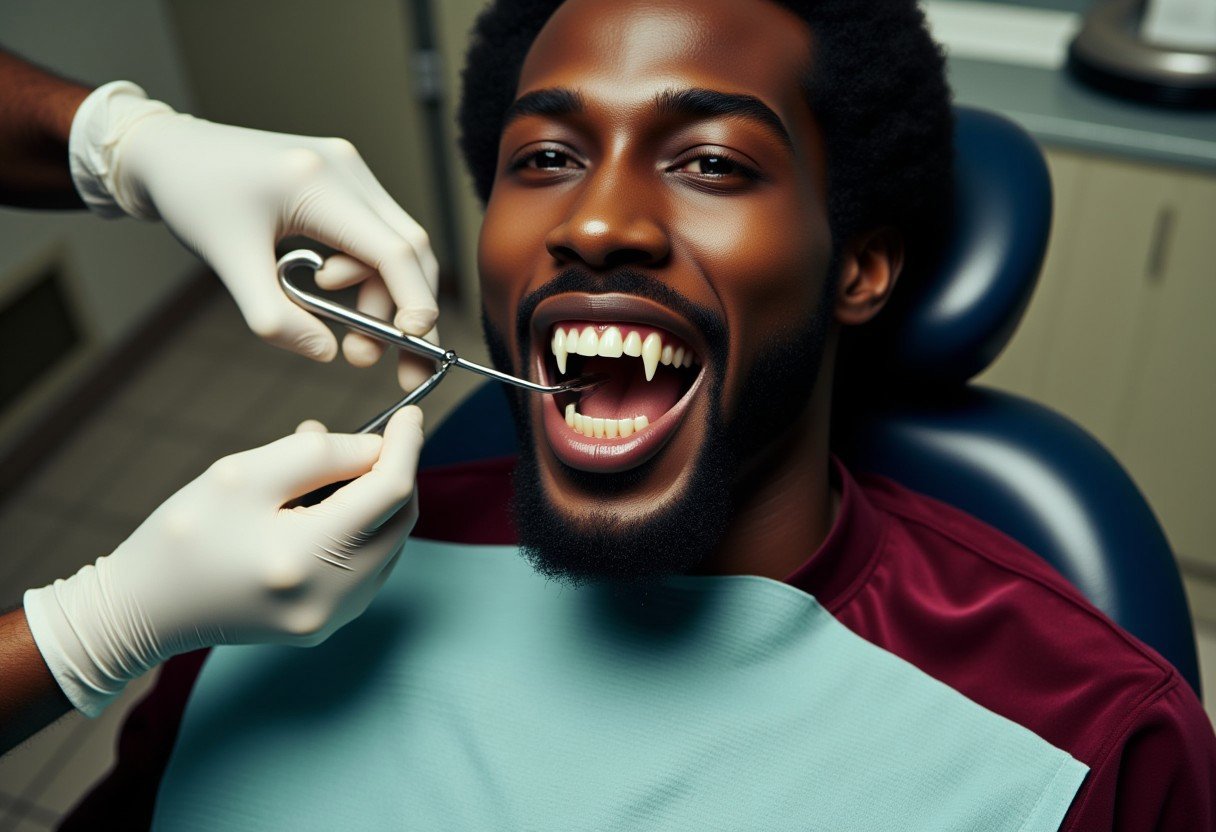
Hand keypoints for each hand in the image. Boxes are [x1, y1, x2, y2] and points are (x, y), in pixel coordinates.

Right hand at [22, 407, 423, 716]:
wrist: (145, 608)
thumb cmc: (185, 534)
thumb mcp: (244, 475)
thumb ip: (319, 454)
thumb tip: (376, 448)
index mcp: (307, 557)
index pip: (389, 492)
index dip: (405, 447)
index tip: (410, 416)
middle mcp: (330, 597)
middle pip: (400, 521)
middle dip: (395, 474)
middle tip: (371, 441)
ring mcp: (332, 618)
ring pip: (390, 545)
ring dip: (379, 504)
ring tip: (334, 472)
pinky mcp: (326, 625)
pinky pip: (369, 568)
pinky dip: (363, 532)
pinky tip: (329, 508)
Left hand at [69, 83, 439, 389]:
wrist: (168, 152)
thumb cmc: (192, 197)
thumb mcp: (227, 263)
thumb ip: (274, 317)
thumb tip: (326, 353)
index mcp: (318, 182)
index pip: (392, 250)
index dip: (414, 301)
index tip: (418, 344)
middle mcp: (346, 169)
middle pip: (410, 249)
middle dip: (408, 311)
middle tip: (390, 364)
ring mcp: (350, 171)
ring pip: (397, 245)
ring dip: (383, 298)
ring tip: (350, 336)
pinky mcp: (345, 180)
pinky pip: (376, 235)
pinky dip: (367, 275)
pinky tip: (329, 288)